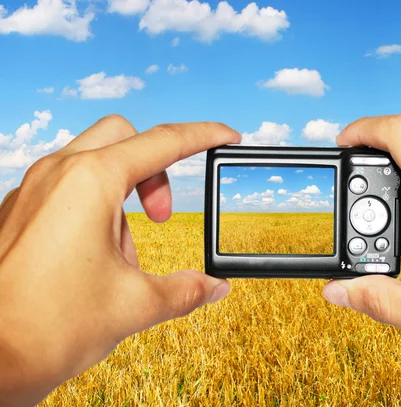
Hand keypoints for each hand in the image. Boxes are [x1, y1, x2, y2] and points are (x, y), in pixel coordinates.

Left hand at [0, 115, 240, 405]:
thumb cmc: (48, 326)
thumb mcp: (135, 305)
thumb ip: (186, 290)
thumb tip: (216, 287)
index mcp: (90, 182)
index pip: (163, 142)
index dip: (203, 136)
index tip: (226, 136)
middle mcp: (57, 174)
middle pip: (123, 137)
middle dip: (154, 168)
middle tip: (161, 216)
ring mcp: (31, 190)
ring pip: (93, 163)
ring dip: (122, 197)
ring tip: (120, 257)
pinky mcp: (18, 211)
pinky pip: (66, 189)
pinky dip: (93, 209)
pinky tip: (93, 259)